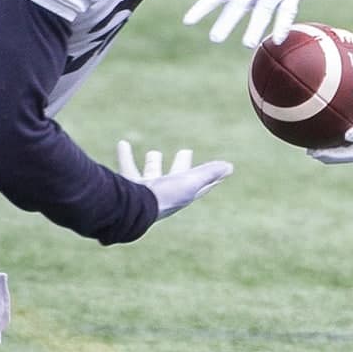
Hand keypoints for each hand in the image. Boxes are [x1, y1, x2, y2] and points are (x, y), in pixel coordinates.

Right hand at [117, 140, 233, 218]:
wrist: (133, 208)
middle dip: (181, 166)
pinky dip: (125, 156)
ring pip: (151, 174)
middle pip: (176, 177)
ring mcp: (147, 191)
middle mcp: (165, 193)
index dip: (211, 176)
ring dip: (153, 163)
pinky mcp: (130, 187)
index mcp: (183, 193)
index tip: (221, 169)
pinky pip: (128, 169)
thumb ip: (209, 173)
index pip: (202, 183)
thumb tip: (229, 167)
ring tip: (154, 153)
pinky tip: (123, 143)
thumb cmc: (165, 195)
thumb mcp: (191, 182)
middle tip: (185, 152)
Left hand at [182, 0, 324, 47]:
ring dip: (255, 27)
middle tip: (215, 38)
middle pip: (238, 4)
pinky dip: (283, 25)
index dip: (201, 8)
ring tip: (247, 44)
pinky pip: (287, 10)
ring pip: (262, 10)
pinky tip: (277, 39)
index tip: (187, 21)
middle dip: (227, 21)